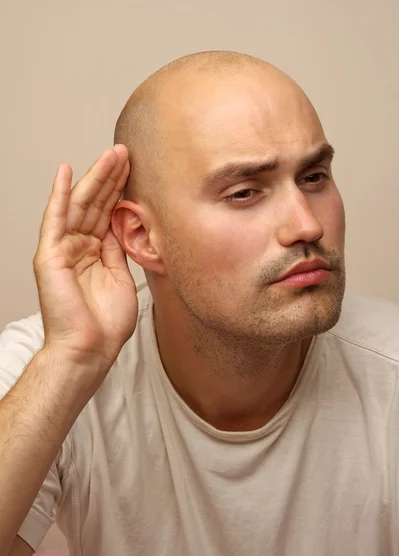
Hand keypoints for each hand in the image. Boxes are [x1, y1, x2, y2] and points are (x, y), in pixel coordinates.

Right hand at [33, 145, 137, 368]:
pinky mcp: (50, 255)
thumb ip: (120, 249)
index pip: (109, 212)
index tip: (135, 168)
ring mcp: (63, 249)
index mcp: (97, 252)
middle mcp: (79, 246)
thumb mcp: (122, 277)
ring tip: (111, 155)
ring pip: (80, 205)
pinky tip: (66, 172)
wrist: (91, 348)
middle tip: (125, 151)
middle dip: (111, 177)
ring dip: (95, 178)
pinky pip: (55, 219)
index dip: (120, 190)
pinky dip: (60, 195)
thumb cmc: (106, 322)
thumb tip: (127, 225)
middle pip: (96, 203)